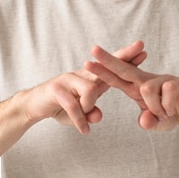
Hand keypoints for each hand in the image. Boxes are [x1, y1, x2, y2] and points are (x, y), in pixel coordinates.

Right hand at [25, 41, 146, 134]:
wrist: (34, 105)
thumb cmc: (60, 107)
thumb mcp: (80, 112)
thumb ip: (91, 112)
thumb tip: (99, 116)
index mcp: (91, 79)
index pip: (112, 67)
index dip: (128, 60)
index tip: (145, 52)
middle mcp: (81, 74)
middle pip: (106, 64)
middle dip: (124, 55)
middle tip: (140, 46)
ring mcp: (68, 79)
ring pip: (91, 90)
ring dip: (90, 108)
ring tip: (87, 122)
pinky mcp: (56, 89)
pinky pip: (74, 105)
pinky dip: (80, 120)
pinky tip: (84, 130)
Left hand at [84, 44, 178, 130]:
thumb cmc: (172, 113)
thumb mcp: (157, 123)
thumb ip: (148, 123)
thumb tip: (144, 121)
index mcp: (137, 87)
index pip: (117, 78)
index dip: (102, 71)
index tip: (87, 62)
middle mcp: (147, 80)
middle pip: (124, 68)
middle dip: (108, 60)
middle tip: (93, 49)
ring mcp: (161, 79)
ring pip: (146, 90)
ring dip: (154, 107)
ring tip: (164, 114)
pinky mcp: (175, 82)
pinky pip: (165, 95)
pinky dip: (167, 108)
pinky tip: (173, 110)